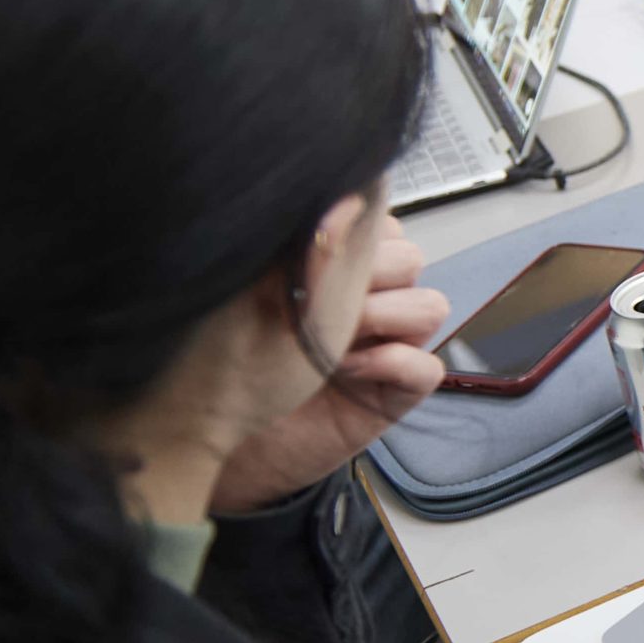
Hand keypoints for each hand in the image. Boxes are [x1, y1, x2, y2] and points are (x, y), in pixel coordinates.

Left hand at [211, 217, 448, 513]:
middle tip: (320, 303)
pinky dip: (393, 362)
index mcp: (338, 267)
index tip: (314, 250)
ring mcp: (386, 345)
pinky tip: (349, 371)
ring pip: (430, 305)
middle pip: (410, 258)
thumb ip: (301, 250)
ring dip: (384, 316)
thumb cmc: (227, 361)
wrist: (214, 438)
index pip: (380, 222)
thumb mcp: (258, 293)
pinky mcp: (395, 392)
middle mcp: (370, 300)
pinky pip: (427, 366)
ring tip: (334, 340)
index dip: (358, 231)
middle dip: (368, 275)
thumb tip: (341, 204)